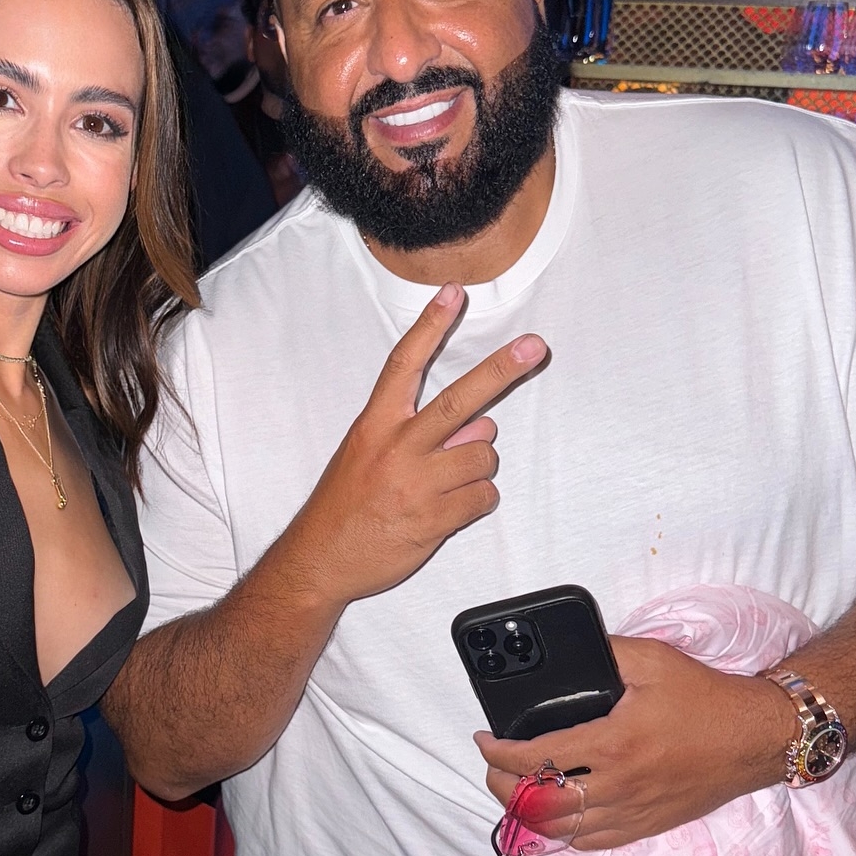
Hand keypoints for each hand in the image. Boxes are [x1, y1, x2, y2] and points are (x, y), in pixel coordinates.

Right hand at [290, 283, 545, 607]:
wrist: (320, 560)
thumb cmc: (345, 505)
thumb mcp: (366, 456)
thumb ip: (419, 436)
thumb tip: (477, 428)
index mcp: (375, 426)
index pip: (404, 365)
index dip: (430, 327)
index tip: (453, 295)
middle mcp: (396, 448)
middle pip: (459, 401)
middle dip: (503, 370)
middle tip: (535, 348)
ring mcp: (416, 484)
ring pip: (482, 457)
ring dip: (478, 468)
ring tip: (449, 483)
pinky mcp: (433, 519)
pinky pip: (482, 497)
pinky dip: (475, 501)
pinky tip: (449, 510)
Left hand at [475, 635, 796, 850]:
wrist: (757, 737)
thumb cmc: (707, 698)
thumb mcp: (651, 660)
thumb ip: (603, 653)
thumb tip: (570, 651)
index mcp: (614, 744)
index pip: (536, 759)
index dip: (498, 753)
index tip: (485, 740)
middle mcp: (620, 785)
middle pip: (539, 803)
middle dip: (502, 785)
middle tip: (493, 765)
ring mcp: (633, 811)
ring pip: (562, 830)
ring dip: (527, 813)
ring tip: (514, 789)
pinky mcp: (647, 825)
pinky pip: (592, 842)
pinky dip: (562, 832)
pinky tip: (553, 815)